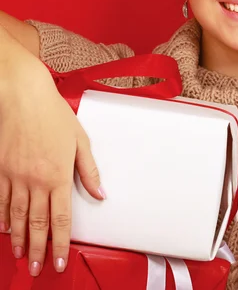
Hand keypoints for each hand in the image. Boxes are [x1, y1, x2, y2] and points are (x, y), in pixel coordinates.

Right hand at [0, 58, 104, 275]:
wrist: (23, 97)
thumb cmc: (53, 115)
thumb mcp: (80, 141)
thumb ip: (89, 171)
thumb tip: (100, 193)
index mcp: (58, 175)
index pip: (61, 219)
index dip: (61, 243)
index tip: (60, 260)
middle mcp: (35, 180)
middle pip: (37, 223)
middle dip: (39, 249)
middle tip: (40, 269)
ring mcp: (15, 177)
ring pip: (17, 216)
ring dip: (20, 239)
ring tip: (23, 256)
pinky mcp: (1, 170)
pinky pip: (1, 200)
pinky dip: (3, 217)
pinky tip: (5, 229)